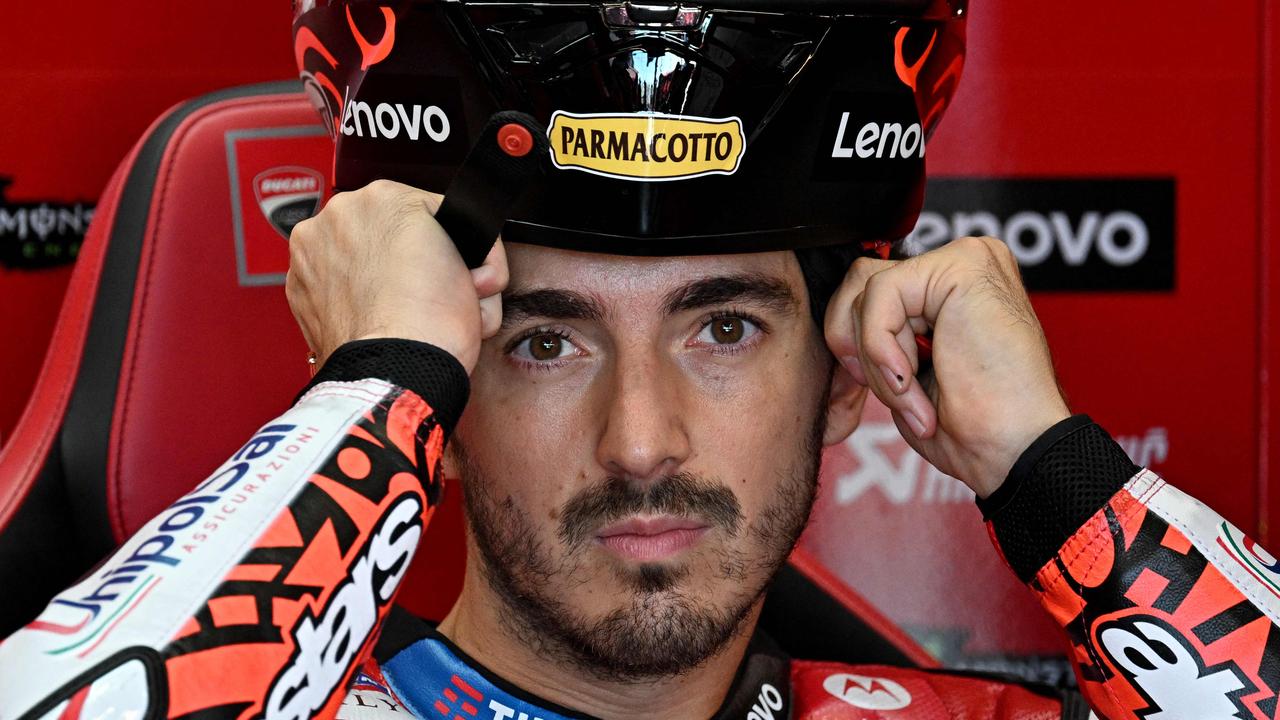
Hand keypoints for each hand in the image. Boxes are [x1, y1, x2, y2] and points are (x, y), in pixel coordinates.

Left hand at [285, 179, 507, 373]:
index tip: (460, 273)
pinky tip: (374, 316)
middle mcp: (341, 213)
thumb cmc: (434, 325)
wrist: (396, 371)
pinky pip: (333, 280)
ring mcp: (313, 249)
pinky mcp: (298, 284)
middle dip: (415, 260)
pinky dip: (351, 295)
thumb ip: (461, 245)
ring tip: (404, 309)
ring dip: (381, 275)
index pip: (430, 213)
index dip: (454, 248)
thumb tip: (457, 262)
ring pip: (359, 253)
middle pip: (391, 232)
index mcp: (386, 197)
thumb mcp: (480, 266)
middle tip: (433, 293)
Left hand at [824, 236, 1070, 496]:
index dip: (855, 345)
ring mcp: (966, 259)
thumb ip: (877, 337)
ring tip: (915, 396)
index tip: (883, 391)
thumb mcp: (906, 375)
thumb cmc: (972, 427)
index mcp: (951, 288)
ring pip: (866, 289)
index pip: (868, 291)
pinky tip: (915, 379)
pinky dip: (883, 348)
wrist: (1016, 451)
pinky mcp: (961, 266)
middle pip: (860, 283)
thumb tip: (837, 324)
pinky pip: (880, 295)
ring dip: (875, 357)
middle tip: (897, 394)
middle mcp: (962, 264)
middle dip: (858, 347)